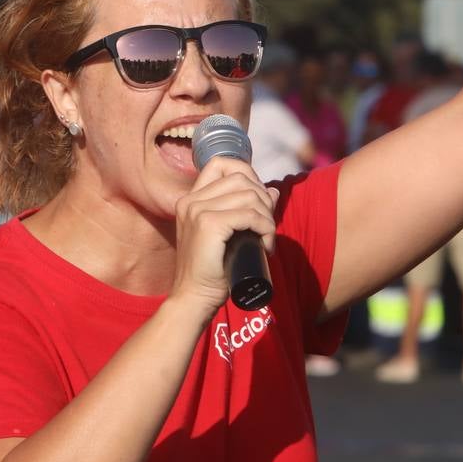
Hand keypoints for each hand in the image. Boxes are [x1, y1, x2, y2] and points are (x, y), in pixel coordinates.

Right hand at [171, 157, 279, 316]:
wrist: (194, 298)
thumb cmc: (212, 270)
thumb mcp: (228, 234)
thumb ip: (243, 210)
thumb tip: (272, 189)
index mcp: (190, 199)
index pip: (221, 164)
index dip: (246, 174)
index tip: (257, 201)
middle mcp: (191, 200)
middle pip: (241, 177)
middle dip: (263, 199)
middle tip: (267, 227)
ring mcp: (197, 211)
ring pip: (249, 195)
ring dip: (267, 216)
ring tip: (267, 238)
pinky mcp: (208, 225)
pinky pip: (249, 215)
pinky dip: (266, 227)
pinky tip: (266, 245)